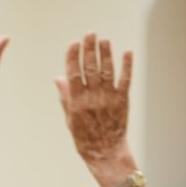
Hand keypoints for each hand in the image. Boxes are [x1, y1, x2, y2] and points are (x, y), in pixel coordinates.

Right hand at [56, 32, 133, 171]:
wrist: (105, 153)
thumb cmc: (84, 138)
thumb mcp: (69, 120)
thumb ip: (65, 97)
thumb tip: (59, 78)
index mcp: (77, 103)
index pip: (73, 75)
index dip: (72, 58)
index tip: (73, 43)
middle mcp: (92, 98)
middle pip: (90, 69)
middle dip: (89, 49)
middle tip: (90, 34)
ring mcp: (108, 99)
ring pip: (107, 71)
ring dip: (106, 54)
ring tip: (104, 40)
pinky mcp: (123, 101)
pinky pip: (125, 80)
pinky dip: (127, 66)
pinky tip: (126, 52)